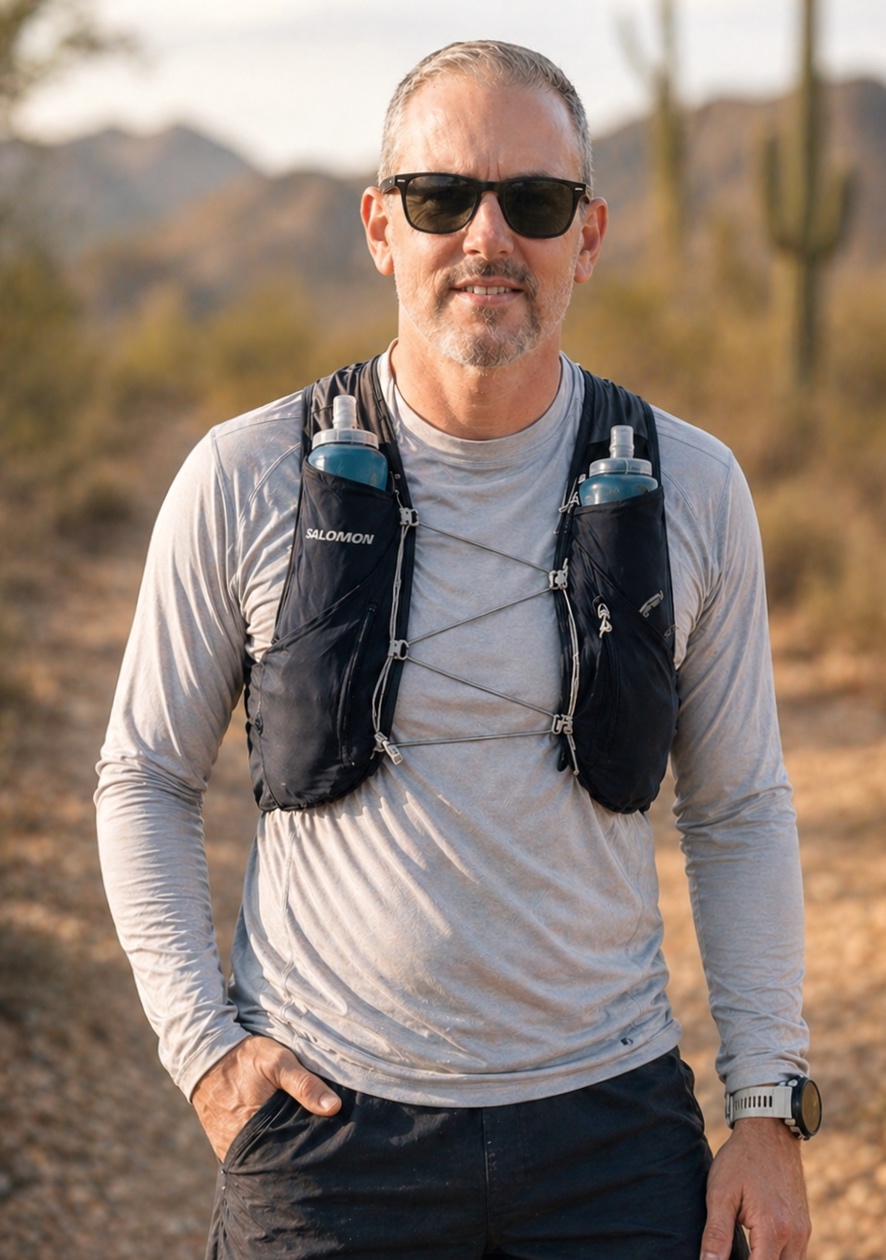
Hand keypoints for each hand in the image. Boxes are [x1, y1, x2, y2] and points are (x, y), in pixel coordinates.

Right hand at [191, 1035, 341, 1160]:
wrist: (204, 1056)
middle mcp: (240, 1147)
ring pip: (265, 1161)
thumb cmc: (244, 1058)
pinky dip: (266, 1151)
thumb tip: (334, 1108)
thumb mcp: (278, 1061)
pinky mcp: (225, 1147)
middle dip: (298, 1159)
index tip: (331, 1151)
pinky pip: (251, 1156)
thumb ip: (304, 1084)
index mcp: (256, 1130)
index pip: (291, 1155)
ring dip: (281, 1155)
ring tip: (304, 1149)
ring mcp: (231, 1150)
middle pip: (278, 1162)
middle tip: (322, 1154)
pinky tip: (282, 1143)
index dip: (311, 1154)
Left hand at [700, 1118, 810, 1258]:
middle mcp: (795, 1235)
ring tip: (744, 1253)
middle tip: (728, 1255)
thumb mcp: (721, 1193)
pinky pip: (796, 1257)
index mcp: (774, 1230)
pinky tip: (758, 1253)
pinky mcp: (803, 1225)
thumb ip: (716, 1234)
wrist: (769, 1131)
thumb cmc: (741, 1159)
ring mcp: (803, 1231)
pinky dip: (778, 1259)